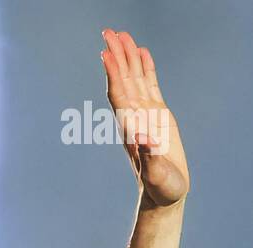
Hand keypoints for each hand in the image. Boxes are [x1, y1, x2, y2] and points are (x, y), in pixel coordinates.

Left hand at [102, 29, 189, 207]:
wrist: (164, 194)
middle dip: (116, 57)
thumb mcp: (156, 175)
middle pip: (123, 80)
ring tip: (122, 34)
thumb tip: (143, 139)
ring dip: (128, 57)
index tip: (105, 53)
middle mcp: (135, 117)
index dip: (112, 74)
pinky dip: (146, 68)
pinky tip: (142, 52)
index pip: (119, 95)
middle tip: (109, 32)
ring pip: (135, 78)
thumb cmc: (160, 188)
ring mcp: (145, 114)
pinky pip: (150, 85)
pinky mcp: (158, 114)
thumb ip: (149, 159)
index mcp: (131, 128)